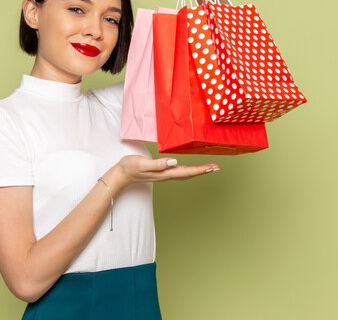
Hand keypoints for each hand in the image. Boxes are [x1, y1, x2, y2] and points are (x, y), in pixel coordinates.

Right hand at [104, 155, 219, 191]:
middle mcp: (167, 175)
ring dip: (197, 171)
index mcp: (165, 173)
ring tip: (208, 168)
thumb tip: (174, 162)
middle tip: (216, 167)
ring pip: (185, 173)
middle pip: (189, 174)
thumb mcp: (143, 163)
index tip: (212, 168)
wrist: (120, 174)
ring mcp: (164, 174)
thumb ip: (158, 164)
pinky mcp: (161, 171)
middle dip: (203, 171)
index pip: (187, 172)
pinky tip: (190, 167)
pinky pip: (179, 171)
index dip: (200, 170)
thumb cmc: (130, 167)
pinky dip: (188, 169)